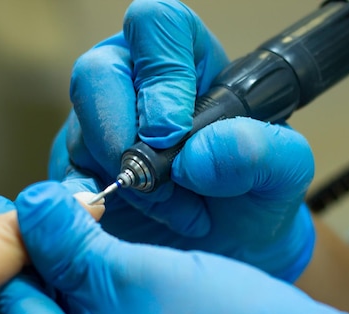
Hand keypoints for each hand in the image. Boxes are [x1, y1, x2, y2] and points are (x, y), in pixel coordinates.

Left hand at [0, 182, 348, 313]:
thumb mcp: (147, 277)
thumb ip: (76, 246)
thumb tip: (32, 210)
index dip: (8, 251)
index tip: (4, 207)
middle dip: (33, 267)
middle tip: (29, 215)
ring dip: (62, 282)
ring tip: (61, 232)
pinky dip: (89, 305)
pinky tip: (92, 268)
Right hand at [49, 0, 314, 281]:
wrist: (232, 253)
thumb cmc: (256, 202)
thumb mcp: (284, 174)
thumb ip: (261, 152)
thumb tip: (195, 153)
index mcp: (190, 65)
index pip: (159, 25)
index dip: (160, 71)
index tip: (175, 131)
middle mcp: (138, 89)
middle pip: (99, 72)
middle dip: (122, 128)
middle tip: (159, 179)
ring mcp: (103, 131)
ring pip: (80, 129)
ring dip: (123, 180)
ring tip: (173, 212)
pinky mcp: (82, 176)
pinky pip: (64, 180)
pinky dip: (92, 205)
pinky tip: (127, 225)